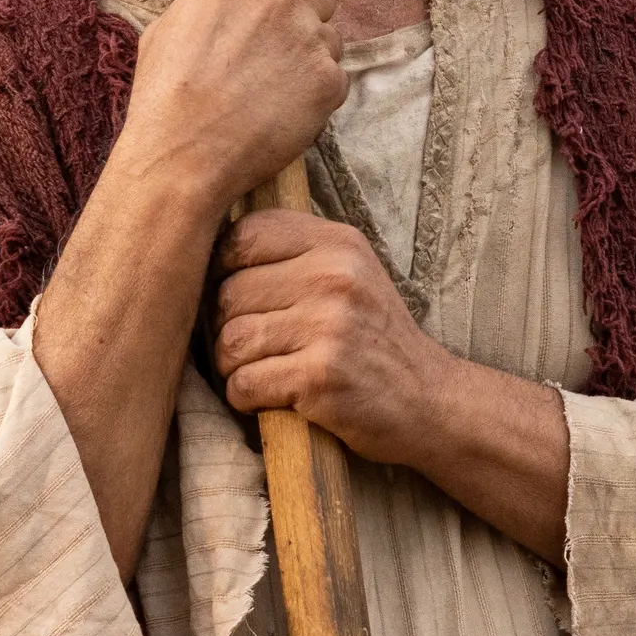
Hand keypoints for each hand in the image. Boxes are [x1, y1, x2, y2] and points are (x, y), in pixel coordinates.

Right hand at [117, 0, 344, 214]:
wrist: (181, 158)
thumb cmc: (165, 94)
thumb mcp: (175, 19)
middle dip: (301, 14)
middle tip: (267, 49)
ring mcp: (310, 36)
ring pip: (329, 33)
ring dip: (310, 54)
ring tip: (267, 85)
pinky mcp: (330, 79)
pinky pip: (336, 74)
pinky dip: (316, 92)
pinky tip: (280, 109)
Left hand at [212, 210, 464, 466]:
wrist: (428, 399)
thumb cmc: (372, 339)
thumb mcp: (350, 274)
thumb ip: (295, 253)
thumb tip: (207, 247)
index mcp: (338, 242)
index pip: (244, 235)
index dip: (224, 270)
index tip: (243, 300)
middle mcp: (335, 276)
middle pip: (229, 295)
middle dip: (229, 330)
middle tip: (258, 350)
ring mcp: (330, 325)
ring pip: (230, 342)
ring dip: (235, 369)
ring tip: (265, 374)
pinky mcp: (321, 375)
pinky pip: (244, 384)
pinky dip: (247, 400)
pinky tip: (274, 399)